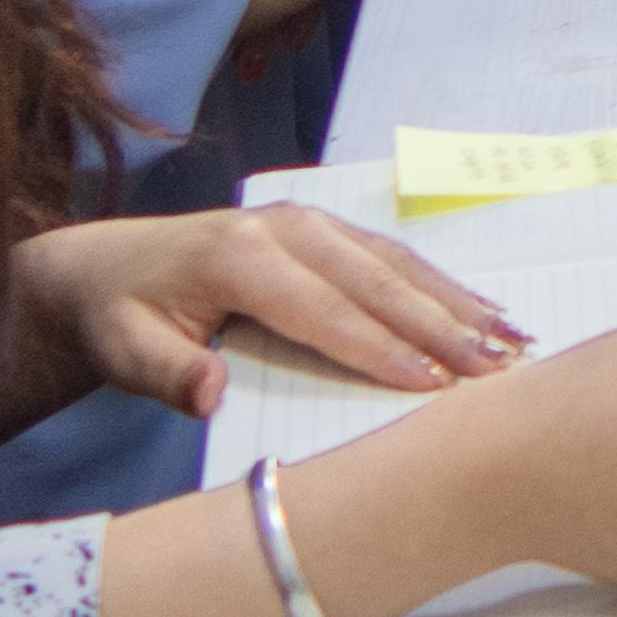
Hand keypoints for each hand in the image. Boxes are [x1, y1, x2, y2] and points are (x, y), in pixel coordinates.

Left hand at [16, 205, 528, 423]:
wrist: (105, 267)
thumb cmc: (120, 317)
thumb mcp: (123, 351)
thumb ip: (165, 375)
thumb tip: (210, 394)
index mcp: (242, 258)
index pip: (324, 313)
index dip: (379, 350)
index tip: (431, 385)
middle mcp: (287, 228)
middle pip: (377, 283)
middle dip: (442, 326)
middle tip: (497, 365)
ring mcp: (310, 222)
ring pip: (396, 264)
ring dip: (455, 303)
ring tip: (511, 338)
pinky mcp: (323, 228)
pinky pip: (392, 255)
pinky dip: (440, 285)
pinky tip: (480, 309)